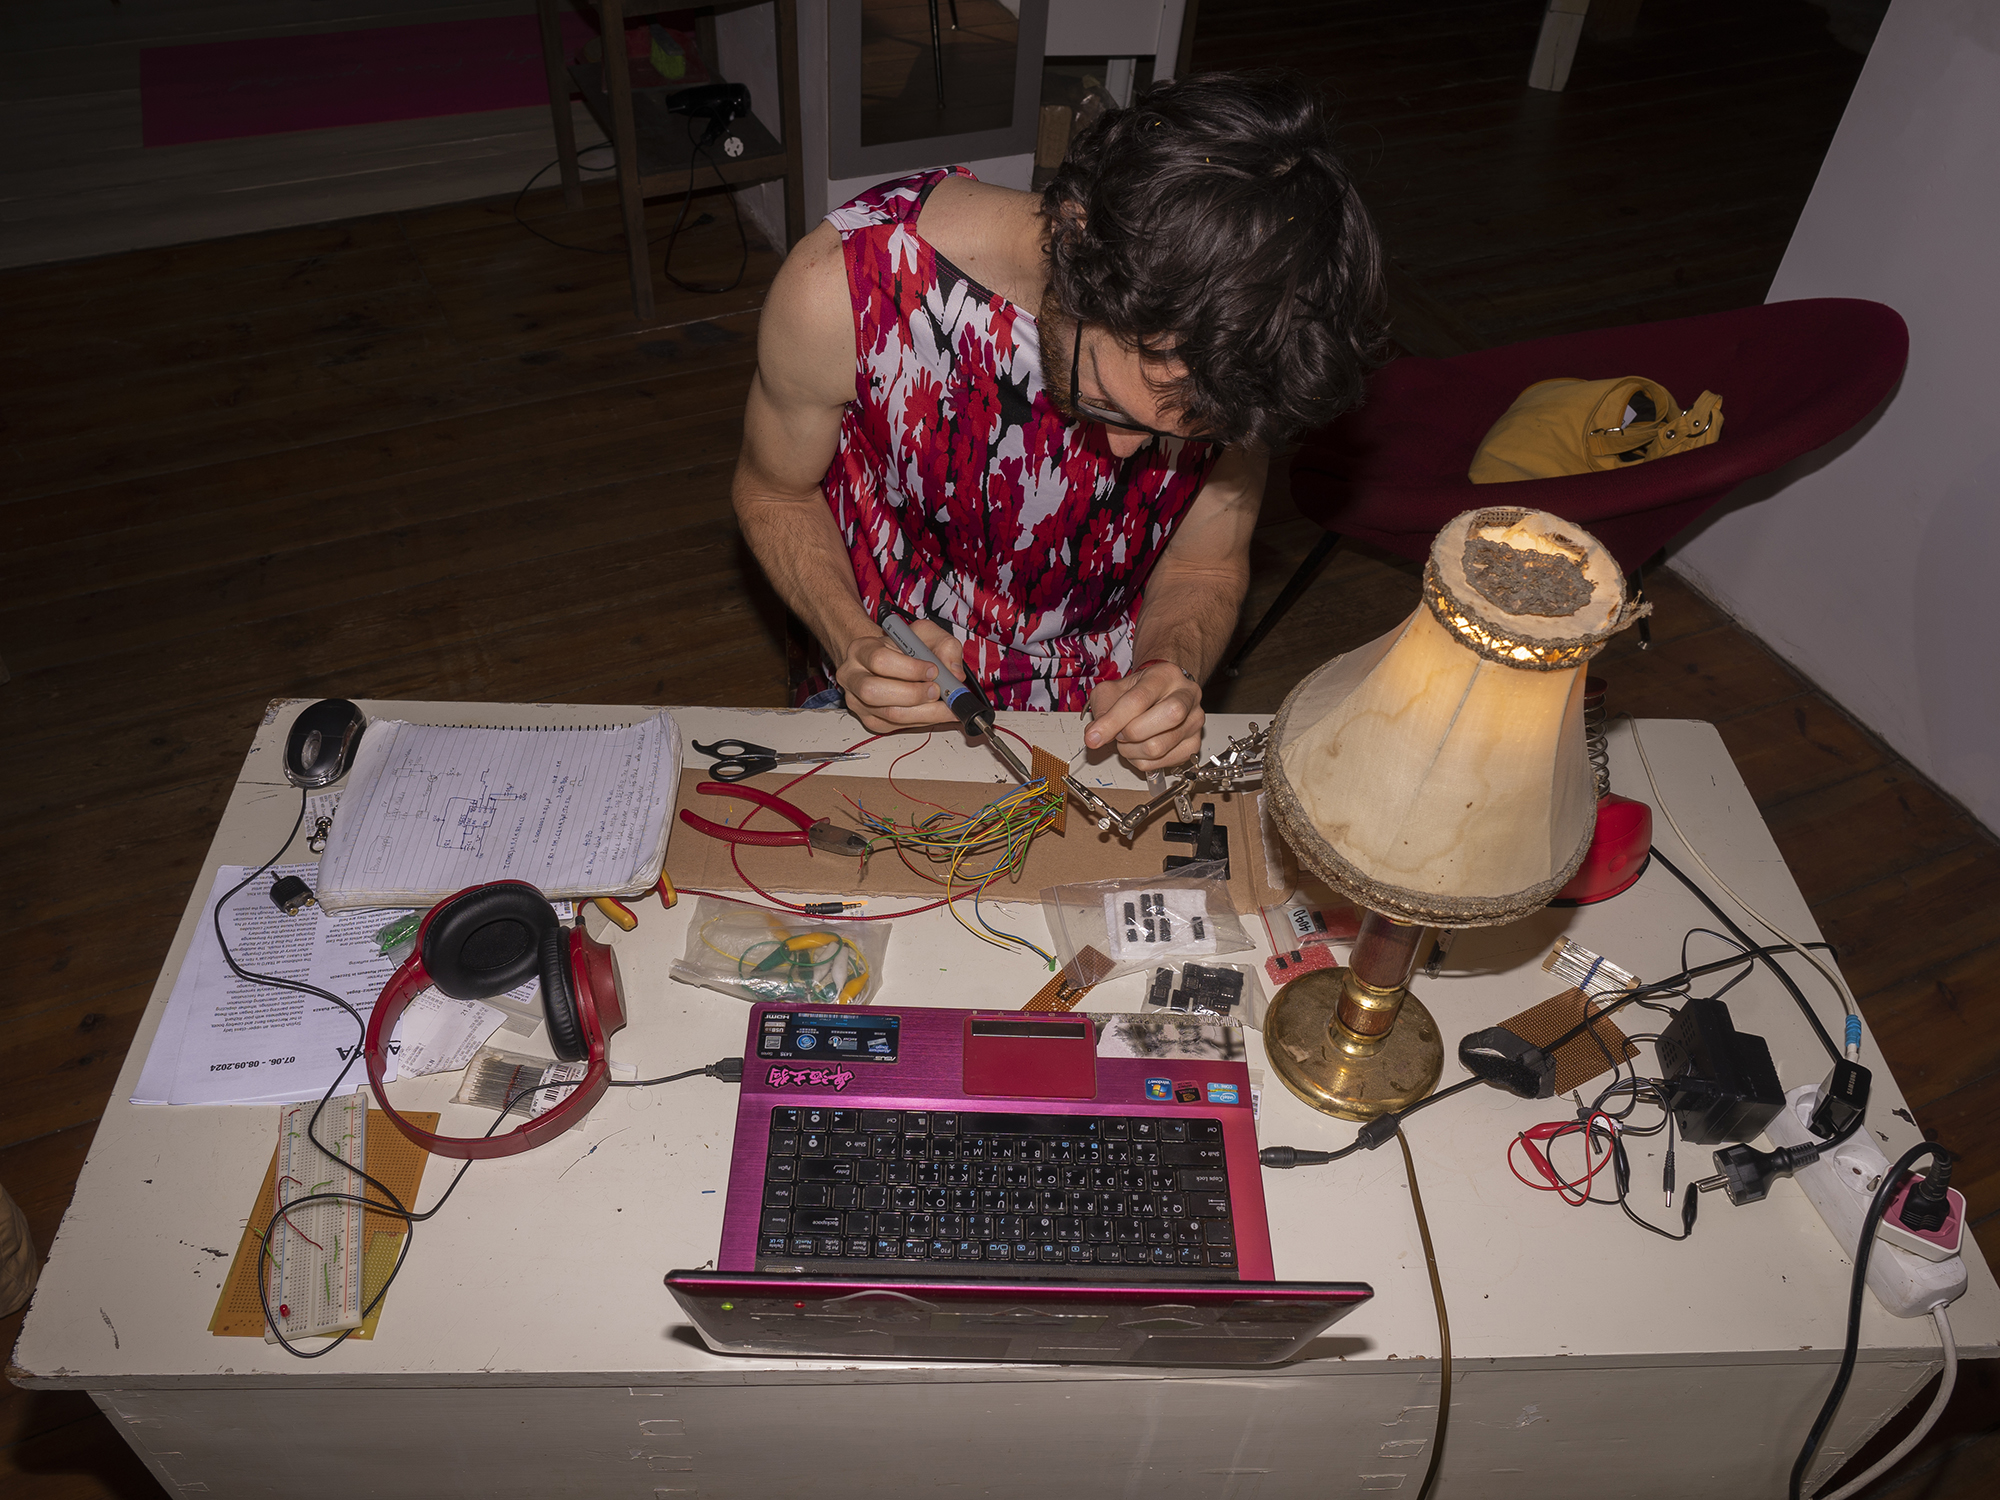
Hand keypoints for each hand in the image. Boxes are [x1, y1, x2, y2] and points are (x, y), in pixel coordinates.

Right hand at [834, 618, 965, 733]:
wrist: (885, 661)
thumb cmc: (902, 648)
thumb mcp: (924, 634)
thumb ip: (944, 645)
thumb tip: (954, 673)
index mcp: (861, 649)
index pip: (880, 660)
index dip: (910, 668)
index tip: (933, 670)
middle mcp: (853, 676)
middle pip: (874, 692)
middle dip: (913, 694)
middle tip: (937, 691)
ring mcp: (858, 701)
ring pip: (888, 714)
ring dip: (922, 712)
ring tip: (944, 706)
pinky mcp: (870, 720)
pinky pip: (895, 727)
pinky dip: (921, 721)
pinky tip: (936, 713)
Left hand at [1086, 662, 1202, 771]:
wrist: (1160, 695)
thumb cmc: (1138, 692)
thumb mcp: (1113, 691)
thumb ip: (1101, 710)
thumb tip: (1094, 736)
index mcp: (1166, 675)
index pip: (1139, 699)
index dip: (1113, 721)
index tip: (1094, 736)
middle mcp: (1187, 696)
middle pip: (1168, 717)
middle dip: (1132, 733)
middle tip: (1118, 734)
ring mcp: (1194, 721)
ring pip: (1160, 746)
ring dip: (1132, 750)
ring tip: (1126, 741)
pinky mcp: (1194, 744)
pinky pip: (1162, 763)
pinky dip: (1142, 761)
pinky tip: (1138, 749)